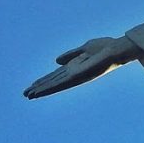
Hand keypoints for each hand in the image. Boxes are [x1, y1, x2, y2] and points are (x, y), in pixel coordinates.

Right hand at [23, 36, 140, 98]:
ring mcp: (76, 76)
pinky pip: (61, 83)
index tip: (32, 85)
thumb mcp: (85, 48)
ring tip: (28, 95)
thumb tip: (56, 61)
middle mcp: (75, 73)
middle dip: (40, 87)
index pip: (56, 75)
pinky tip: (40, 90)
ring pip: (55, 85)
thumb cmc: (106, 47)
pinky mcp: (78, 76)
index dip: (44, 80)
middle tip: (25, 94)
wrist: (117, 48)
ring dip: (42, 89)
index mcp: (75, 66)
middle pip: (54, 82)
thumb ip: (71, 55)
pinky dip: (49, 87)